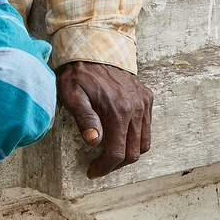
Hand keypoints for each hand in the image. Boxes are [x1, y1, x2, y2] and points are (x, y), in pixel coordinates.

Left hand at [57, 61, 152, 177]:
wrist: (95, 47)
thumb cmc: (80, 73)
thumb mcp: (73, 94)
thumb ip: (84, 117)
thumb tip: (93, 141)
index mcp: (117, 111)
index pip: (117, 153)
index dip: (104, 167)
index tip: (92, 172)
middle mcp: (135, 109)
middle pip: (133, 153)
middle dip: (116, 164)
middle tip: (100, 165)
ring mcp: (143, 103)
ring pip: (144, 143)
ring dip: (129, 153)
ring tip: (111, 154)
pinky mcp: (146, 97)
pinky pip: (147, 126)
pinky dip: (137, 137)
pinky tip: (120, 135)